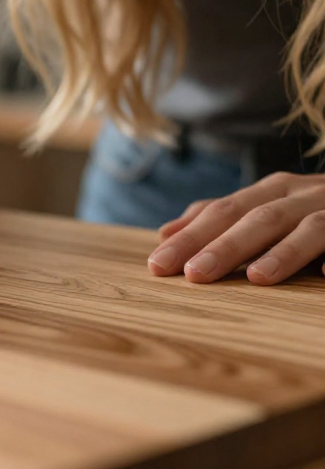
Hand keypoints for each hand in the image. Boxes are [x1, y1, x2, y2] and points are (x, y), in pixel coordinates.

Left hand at [148, 172, 324, 284]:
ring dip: (284, 252)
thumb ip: (219, 220)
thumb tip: (165, 233)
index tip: (158, 265)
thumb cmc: (310, 209)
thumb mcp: (264, 207)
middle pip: (259, 218)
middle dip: (225, 246)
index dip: (191, 237)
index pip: (222, 212)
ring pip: (310, 228)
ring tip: (256, 277)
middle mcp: (304, 195)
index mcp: (272, 191)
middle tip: (193, 274)